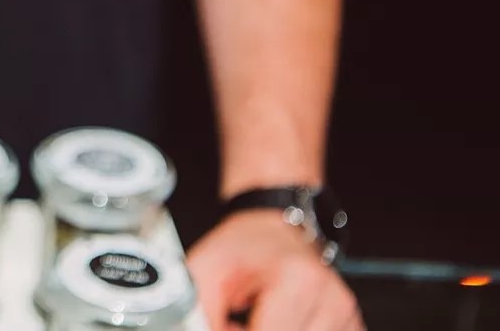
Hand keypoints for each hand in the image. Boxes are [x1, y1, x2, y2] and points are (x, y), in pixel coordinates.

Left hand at [188, 210, 363, 330]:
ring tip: (253, 319)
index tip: (224, 323)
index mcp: (298, 282)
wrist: (275, 227)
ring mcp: (347, 317)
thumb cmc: (244, 246)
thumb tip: (194, 330)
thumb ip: (199, 311)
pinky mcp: (353, 327)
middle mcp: (332, 300)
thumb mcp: (205, 269)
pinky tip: (274, 323)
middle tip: (237, 320)